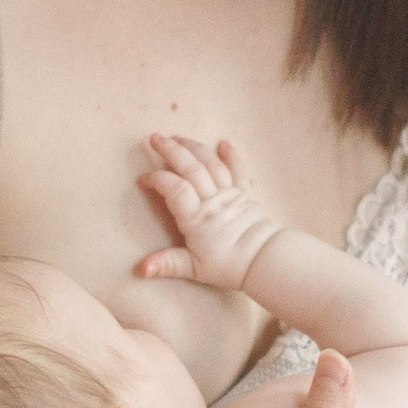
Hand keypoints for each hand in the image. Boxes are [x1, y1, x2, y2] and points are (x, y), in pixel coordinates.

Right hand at [135, 131, 280, 293]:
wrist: (266, 261)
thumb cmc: (229, 267)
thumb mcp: (194, 270)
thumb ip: (167, 265)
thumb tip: (142, 269)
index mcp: (197, 218)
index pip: (174, 189)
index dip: (157, 179)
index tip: (143, 179)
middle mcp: (212, 201)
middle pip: (190, 168)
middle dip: (171, 150)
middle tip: (154, 137)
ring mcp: (230, 194)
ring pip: (210, 164)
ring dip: (193, 147)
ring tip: (178, 137)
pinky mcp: (245, 193)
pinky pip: (238, 169)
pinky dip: (231, 155)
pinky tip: (224, 143)